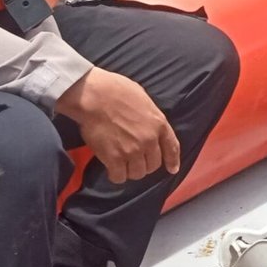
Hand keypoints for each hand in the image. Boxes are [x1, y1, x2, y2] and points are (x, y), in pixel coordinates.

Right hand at [56, 68, 180, 182]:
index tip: (172, 169)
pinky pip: (119, 177)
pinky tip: (111, 168)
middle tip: (133, 160)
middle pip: (153, 165)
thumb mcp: (143, 99)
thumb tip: (147, 125)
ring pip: (137, 173)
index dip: (172, 161)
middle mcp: (149, 140)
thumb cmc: (116, 90)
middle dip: (144, 164)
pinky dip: (115, 175)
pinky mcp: (114, 158)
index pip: (172, 147)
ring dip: (130, 171)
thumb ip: (149, 116)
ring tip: (121, 163)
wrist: (95, 96)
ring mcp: (132, 151)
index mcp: (158, 123)